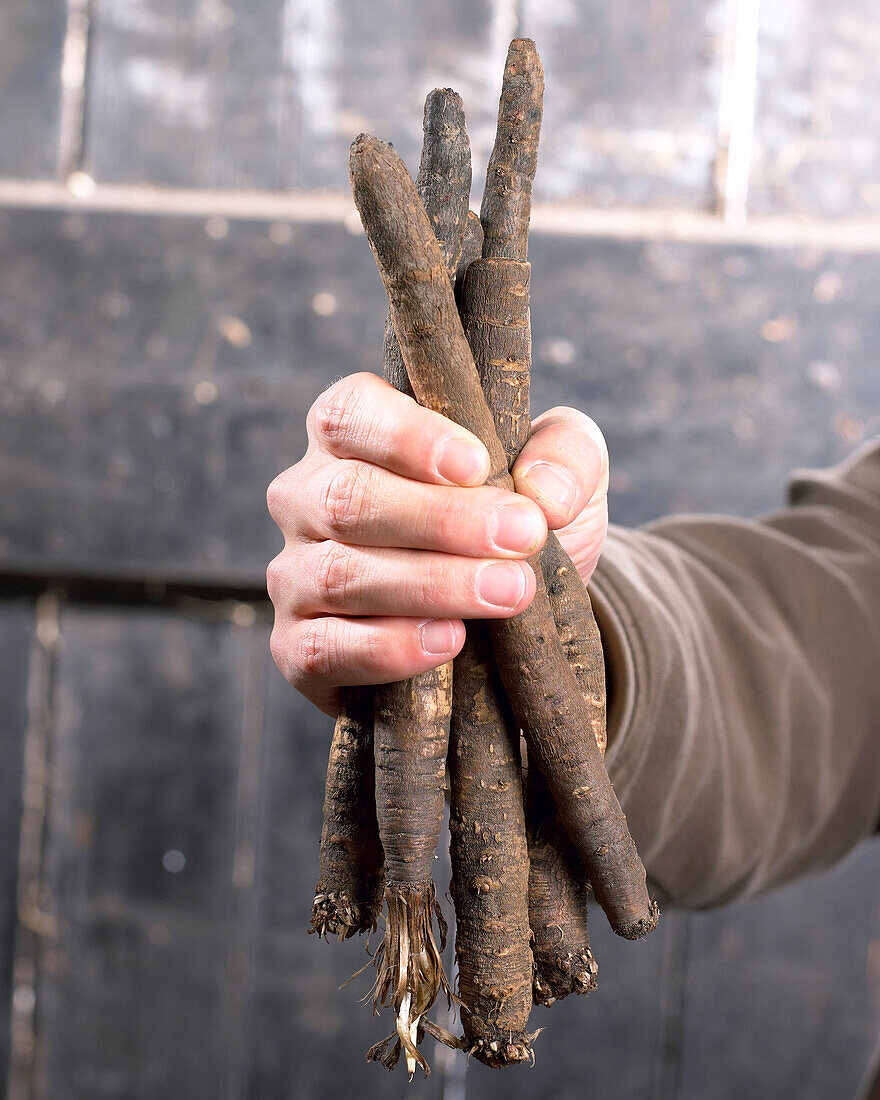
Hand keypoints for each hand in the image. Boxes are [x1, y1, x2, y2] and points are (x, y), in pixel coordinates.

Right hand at [267, 372, 608, 714]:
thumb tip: (545, 490)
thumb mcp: (560, 474)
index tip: (478, 465)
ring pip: (340, 574)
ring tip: (510, 591)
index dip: (407, 437)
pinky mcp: (298, 647)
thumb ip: (566, 456)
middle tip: (523, 536)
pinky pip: (324, 648)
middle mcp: (307, 497)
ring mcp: (295, 575)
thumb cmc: (515, 522)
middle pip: (348, 497)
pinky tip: (449, 641)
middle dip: (441, 519)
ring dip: (431, 584)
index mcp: (350, 435)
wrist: (507, 622)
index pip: (349, 414)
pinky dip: (388, 647)